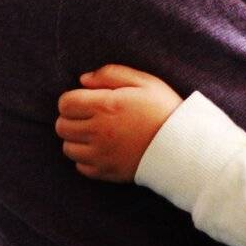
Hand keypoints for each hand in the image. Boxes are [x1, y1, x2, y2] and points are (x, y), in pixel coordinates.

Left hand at [55, 65, 182, 182]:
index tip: (85, 100)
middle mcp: (98, 131)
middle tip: (88, 116)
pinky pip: (80, 166)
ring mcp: (101, 154)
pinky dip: (85, 158)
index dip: (71, 100)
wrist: (183, 145)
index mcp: (104, 106)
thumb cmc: (163, 108)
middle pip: (62, 126)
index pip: (65, 103)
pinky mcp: (107, 172)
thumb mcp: (142, 81)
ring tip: (94, 133)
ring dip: (76, 139)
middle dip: (71, 118)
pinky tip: (101, 149)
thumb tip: (83, 79)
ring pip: (68, 148)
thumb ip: (110, 74)